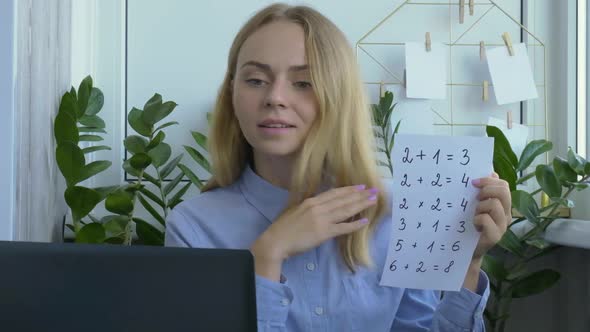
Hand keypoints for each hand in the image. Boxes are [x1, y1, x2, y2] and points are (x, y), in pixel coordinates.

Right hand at [250, 185, 377, 279]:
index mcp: (311, 201)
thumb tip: (319, 204)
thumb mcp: (296, 210)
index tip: (360, 187)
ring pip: (345, 210)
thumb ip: (308, 207)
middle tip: (374, 190)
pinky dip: (354, 225)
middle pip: (343, 199)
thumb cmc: (283, 227)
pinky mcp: (323, 233)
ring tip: (373, 201)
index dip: (348, 190)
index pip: (334, 193)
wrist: (276, 240)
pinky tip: (364, 222)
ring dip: (361, 205)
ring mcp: (321, 219)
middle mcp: (318, 207)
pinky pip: (342, 228)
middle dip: (360, 195)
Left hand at [471, 172, 511, 259]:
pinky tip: (473, 225)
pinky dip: (476, 219)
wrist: (466, 250)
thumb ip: (483, 191)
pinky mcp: (495, 236)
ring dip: (479, 207)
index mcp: (503, 205)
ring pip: (494, 204)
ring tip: (474, 215)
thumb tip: (492, 173)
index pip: (503, 185)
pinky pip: (485, 219)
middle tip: (475, 198)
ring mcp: (502, 226)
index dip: (488, 180)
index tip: (473, 182)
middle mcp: (506, 214)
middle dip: (486, 190)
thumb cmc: (470, 225)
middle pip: (503, 192)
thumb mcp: (475, 205)